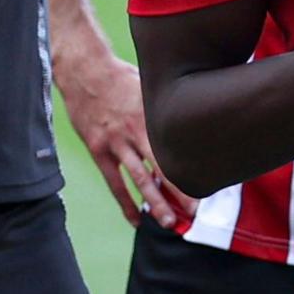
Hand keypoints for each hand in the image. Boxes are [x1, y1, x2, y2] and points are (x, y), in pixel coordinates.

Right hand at [56, 45, 196, 230]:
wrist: (84, 70)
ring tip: (169, 223)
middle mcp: (136, 132)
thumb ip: (167, 106)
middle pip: (162, 168)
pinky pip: (113, 182)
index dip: (193, 168)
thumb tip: (193, 114)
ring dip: (154, 203)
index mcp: (153, 116)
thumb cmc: (120, 75)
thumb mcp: (151, 86)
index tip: (209, 184)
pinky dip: (125, 202)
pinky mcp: (98, 149)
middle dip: (180, 193)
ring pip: (139, 179)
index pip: (177, 149)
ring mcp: (115, 143)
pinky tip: (136, 220)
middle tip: (195, 214)